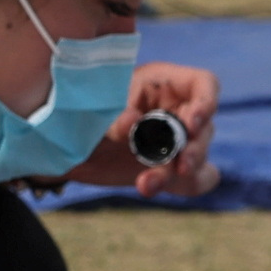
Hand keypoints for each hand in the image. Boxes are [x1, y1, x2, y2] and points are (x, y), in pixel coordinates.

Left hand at [63, 60, 221, 199]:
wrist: (63, 147)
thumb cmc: (80, 113)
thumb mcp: (94, 108)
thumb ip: (114, 115)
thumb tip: (133, 122)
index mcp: (162, 84)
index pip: (204, 85)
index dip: (206, 102)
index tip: (192, 123)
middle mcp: (175, 111)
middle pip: (204, 127)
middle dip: (193, 149)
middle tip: (182, 166)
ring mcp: (176, 142)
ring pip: (196, 157)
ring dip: (175, 172)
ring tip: (146, 185)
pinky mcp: (172, 170)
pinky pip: (196, 181)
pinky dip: (189, 186)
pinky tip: (160, 187)